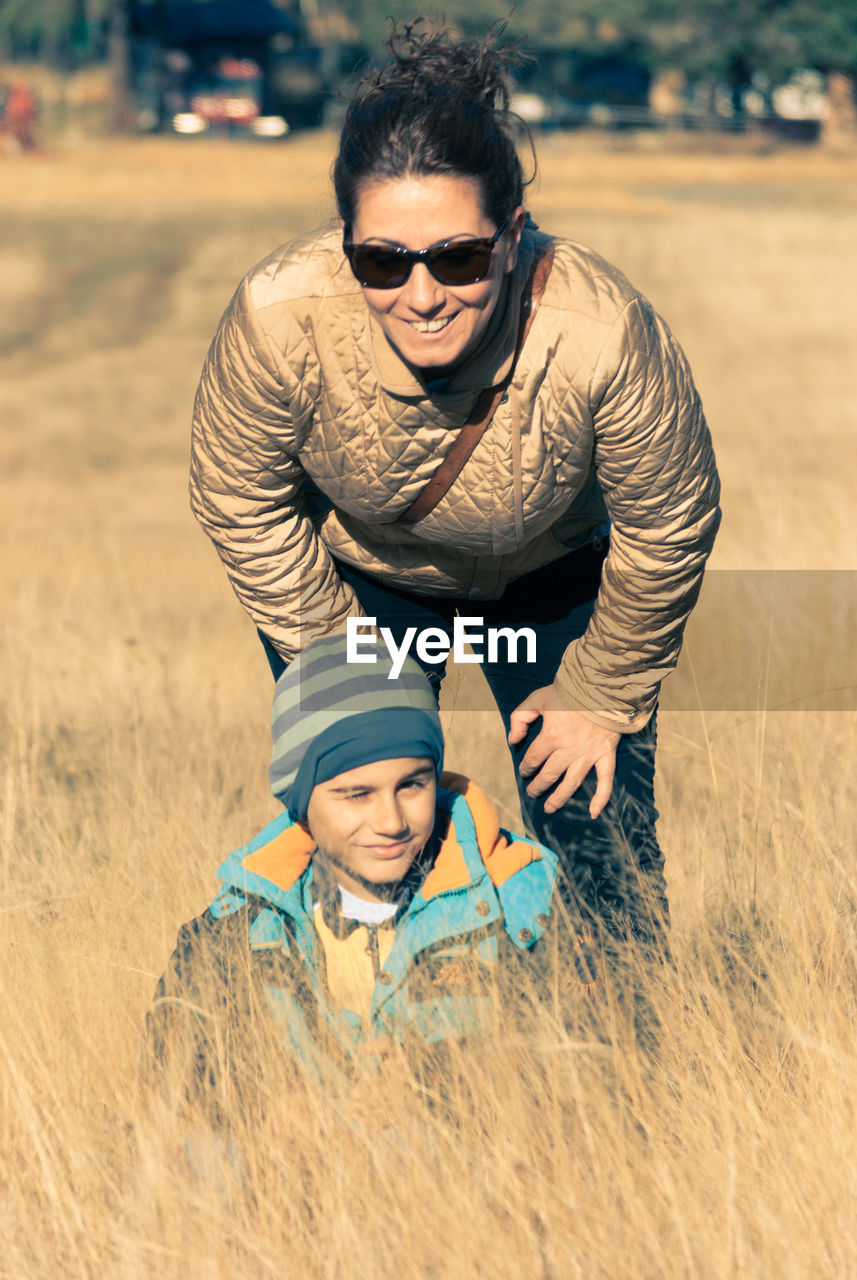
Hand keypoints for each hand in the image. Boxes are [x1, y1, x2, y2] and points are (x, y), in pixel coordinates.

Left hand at [507, 686, 620, 817]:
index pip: (533, 759)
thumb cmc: (568, 691)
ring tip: (550, 808)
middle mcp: (568, 749)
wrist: (601, 686)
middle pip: (549, 775)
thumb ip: (520, 718)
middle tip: (533, 793)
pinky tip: (593, 812)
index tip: (524, 771)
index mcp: (551, 736)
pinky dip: (601, 798)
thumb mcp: (537, 698)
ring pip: (571, 782)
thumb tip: (513, 740)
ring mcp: (588, 754)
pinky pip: (605, 780)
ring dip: (560, 798)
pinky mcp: (606, 754)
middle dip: (538, 786)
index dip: (526, 767)